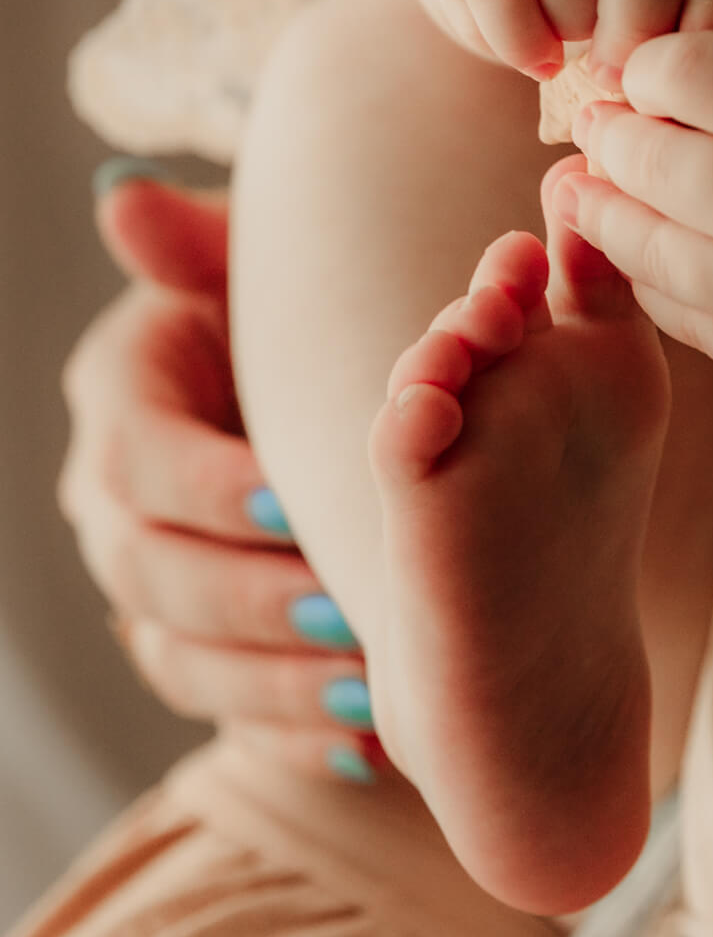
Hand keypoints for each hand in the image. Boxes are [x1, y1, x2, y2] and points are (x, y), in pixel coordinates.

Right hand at [60, 169, 382, 782]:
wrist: (312, 386)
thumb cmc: (290, 314)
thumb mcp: (249, 271)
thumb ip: (197, 243)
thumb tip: (123, 193)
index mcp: (122, 405)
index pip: (143, 460)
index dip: (210, 488)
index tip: (293, 503)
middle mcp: (117, 506)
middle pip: (155, 575)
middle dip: (248, 598)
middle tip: (343, 607)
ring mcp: (153, 588)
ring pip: (185, 657)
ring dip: (272, 680)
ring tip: (364, 685)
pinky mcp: (201, 651)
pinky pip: (227, 714)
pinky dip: (292, 733)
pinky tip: (370, 743)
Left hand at [553, 33, 712, 389]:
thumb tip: (636, 99)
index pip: (681, 77)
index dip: (650, 65)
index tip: (647, 68)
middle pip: (649, 165)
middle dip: (612, 136)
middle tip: (599, 122)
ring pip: (648, 252)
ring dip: (610, 212)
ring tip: (599, 186)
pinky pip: (683, 314)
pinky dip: (652, 276)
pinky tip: (650, 245)